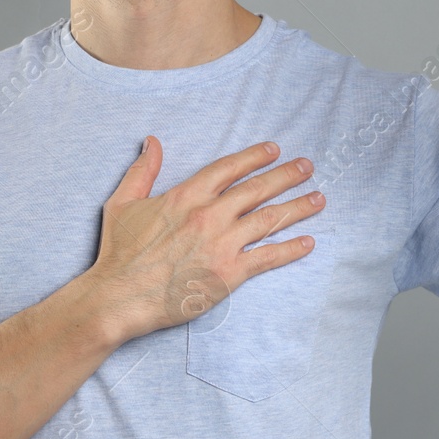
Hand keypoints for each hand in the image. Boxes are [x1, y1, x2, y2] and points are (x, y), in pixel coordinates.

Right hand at [81, 137, 325, 343]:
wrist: (120, 296)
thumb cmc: (119, 253)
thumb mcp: (123, 203)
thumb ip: (142, 171)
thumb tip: (152, 142)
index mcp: (187, 196)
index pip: (229, 168)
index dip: (255, 157)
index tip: (275, 150)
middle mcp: (210, 215)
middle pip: (257, 189)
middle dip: (287, 175)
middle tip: (308, 166)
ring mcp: (222, 243)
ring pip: (269, 219)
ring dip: (298, 207)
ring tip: (319, 198)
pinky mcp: (229, 273)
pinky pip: (268, 257)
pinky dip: (291, 249)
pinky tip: (308, 242)